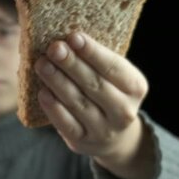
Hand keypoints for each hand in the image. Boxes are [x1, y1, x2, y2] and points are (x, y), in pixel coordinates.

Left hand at [35, 32, 155, 178]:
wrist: (114, 137)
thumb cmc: (108, 93)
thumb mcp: (113, 77)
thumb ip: (96, 60)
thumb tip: (66, 40)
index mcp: (135, 87)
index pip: (114, 67)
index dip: (93, 52)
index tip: (74, 36)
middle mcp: (124, 111)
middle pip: (95, 84)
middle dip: (72, 64)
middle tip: (54, 48)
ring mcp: (104, 129)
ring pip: (79, 103)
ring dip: (58, 82)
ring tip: (42, 64)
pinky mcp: (83, 141)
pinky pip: (66, 124)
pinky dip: (54, 107)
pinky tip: (42, 92)